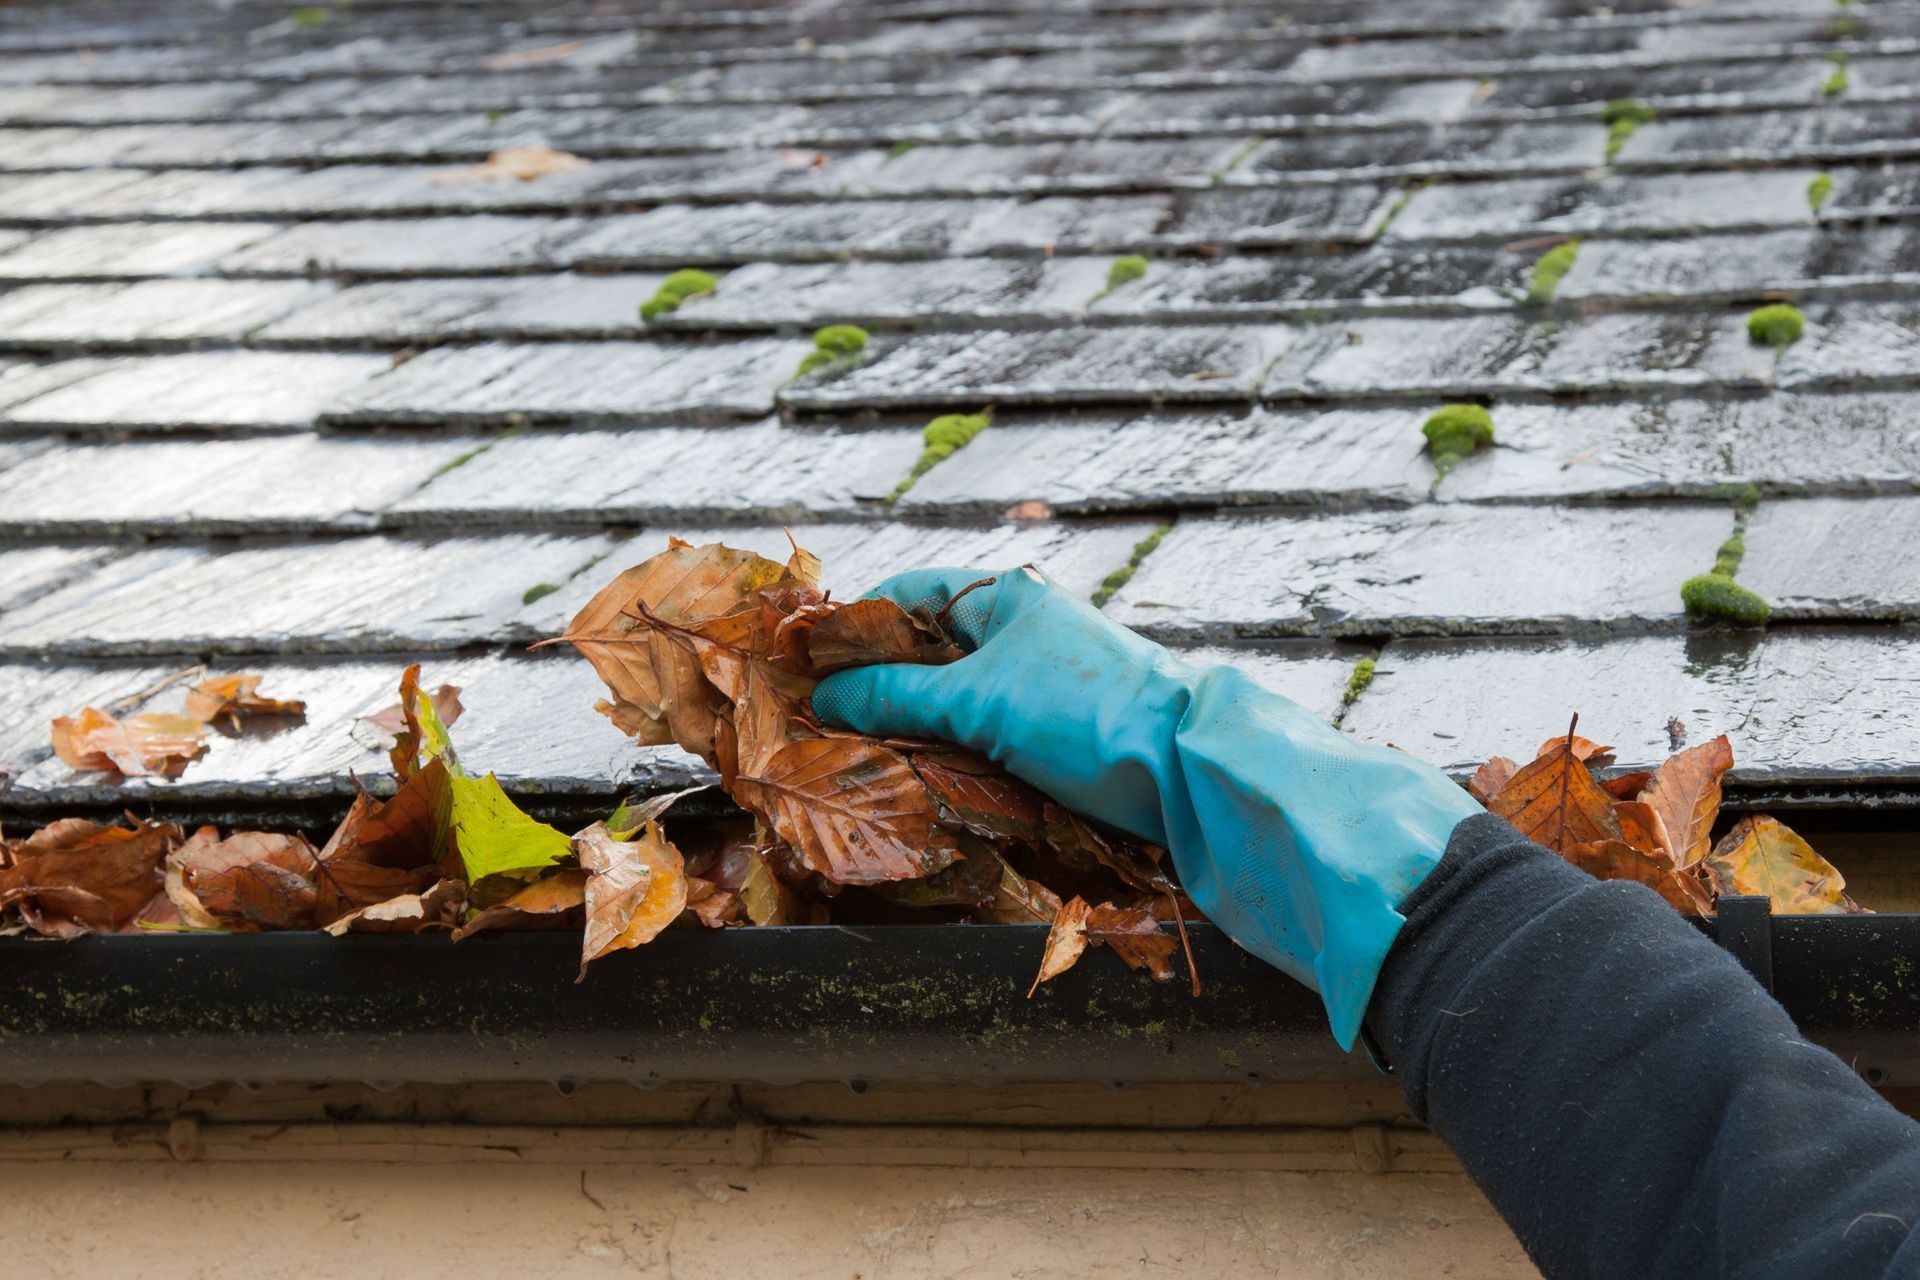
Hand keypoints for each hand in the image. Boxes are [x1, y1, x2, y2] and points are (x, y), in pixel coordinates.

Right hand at [813, 565, 1481, 1049]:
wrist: (1190, 771)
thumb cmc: (1087, 712)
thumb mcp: (980, 700)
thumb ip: (896, 696)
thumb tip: (821, 698)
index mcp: (1005, 598)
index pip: (907, 595)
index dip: (851, 627)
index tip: (800, 666)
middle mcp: (1019, 633)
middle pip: (923, 652)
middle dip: (871, 686)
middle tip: (813, 724)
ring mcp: (1036, 687)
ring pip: (948, 703)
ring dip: (905, 730)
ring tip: (851, 760)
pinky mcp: (1051, 738)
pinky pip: (979, 740)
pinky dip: (945, 757)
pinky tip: (913, 783)